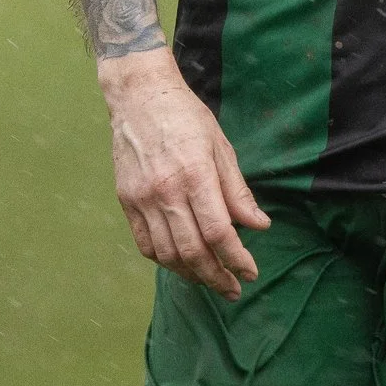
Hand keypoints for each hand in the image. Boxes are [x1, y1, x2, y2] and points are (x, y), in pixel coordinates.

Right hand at [99, 49, 270, 299]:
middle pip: (193, 251)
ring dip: (191, 275)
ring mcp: (142, 199)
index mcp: (194, 175)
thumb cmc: (186, 116)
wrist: (139, 96)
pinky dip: (165, 261)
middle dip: (217, 277)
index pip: (218, 232)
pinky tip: (181, 264)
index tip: (250, 271)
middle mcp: (165, 192)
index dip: (237, 259)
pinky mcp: (126, 201)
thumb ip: (238, 191)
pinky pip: (145, 244)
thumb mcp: (221, 146)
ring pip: (167, 255)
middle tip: (233, 289)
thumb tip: (259, 226)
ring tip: (210, 280)